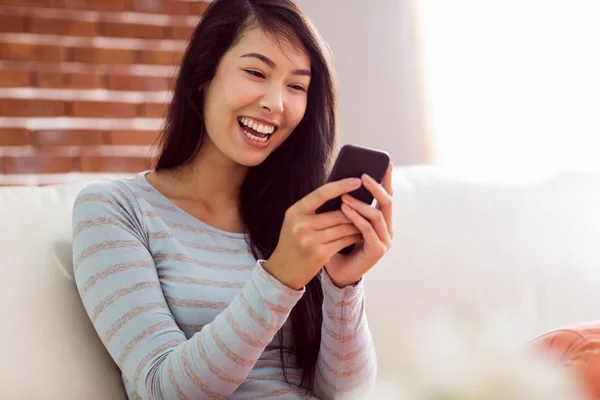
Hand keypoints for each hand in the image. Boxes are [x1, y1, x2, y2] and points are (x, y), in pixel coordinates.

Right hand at [264, 178, 364, 289]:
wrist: (283, 271)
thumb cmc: (292, 242)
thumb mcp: (294, 221)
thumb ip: (312, 209)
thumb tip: (340, 195)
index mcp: (295, 212)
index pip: (321, 194)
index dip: (341, 186)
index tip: (357, 181)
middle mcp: (302, 225)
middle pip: (337, 213)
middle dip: (354, 211)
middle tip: (367, 205)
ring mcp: (311, 240)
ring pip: (343, 227)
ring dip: (357, 224)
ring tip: (367, 220)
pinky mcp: (320, 254)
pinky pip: (344, 241)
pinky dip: (354, 236)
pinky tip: (360, 234)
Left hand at [324, 163, 393, 287]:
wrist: (337, 273)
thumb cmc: (338, 245)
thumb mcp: (343, 220)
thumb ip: (347, 204)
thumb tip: (341, 179)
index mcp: (381, 220)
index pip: (387, 195)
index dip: (387, 179)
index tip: (386, 163)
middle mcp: (387, 228)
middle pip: (388, 201)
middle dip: (376, 187)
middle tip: (362, 175)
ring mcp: (385, 240)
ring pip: (377, 215)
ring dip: (361, 203)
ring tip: (345, 196)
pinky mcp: (378, 250)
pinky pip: (368, 229)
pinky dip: (357, 217)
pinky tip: (345, 209)